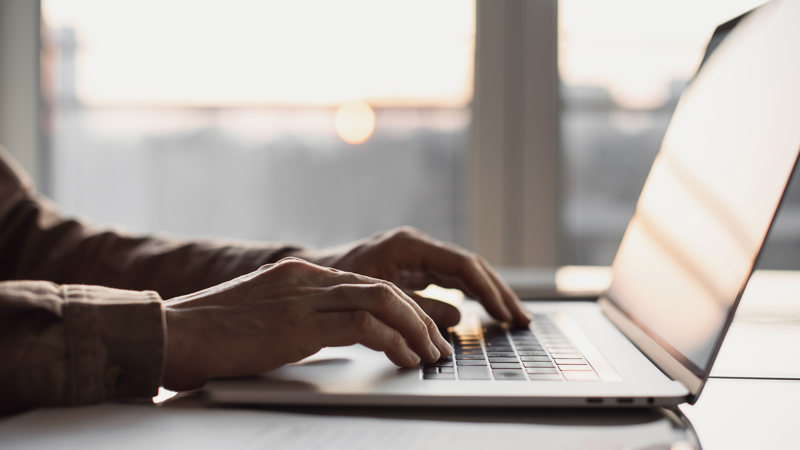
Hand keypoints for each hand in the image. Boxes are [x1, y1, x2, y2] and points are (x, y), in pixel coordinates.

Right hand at [162, 258, 450, 390]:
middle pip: (383, 288)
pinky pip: (364, 326)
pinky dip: (394, 341)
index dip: (401, 307)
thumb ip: (297, 319)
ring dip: (416, 329)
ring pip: (382, 301)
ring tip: (433, 355)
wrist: (168, 334)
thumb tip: (329, 337)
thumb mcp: (262, 318)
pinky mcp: (299, 323)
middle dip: (419, 317)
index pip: (365, 284)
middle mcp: (307, 278)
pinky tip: (406, 359)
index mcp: (300, 274)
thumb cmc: (209, 336)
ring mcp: (303, 297)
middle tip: (438, 345)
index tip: (419, 330)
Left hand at [303, 227, 530, 325]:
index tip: (505, 313)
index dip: (488, 290)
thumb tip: (458, 318)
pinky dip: (470, 297)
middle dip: (498, 293)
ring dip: (489, 295)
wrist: (309, 274)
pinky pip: (450, 282)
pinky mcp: (414, 270)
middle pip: (471, 267)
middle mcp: (418, 247)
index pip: (463, 265)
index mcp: (410, 246)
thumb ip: (416, 307)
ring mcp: (418, 257)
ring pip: (465, 274)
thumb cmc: (335, 282)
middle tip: (521, 319)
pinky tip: (486, 314)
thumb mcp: (375, 296)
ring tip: (512, 318)